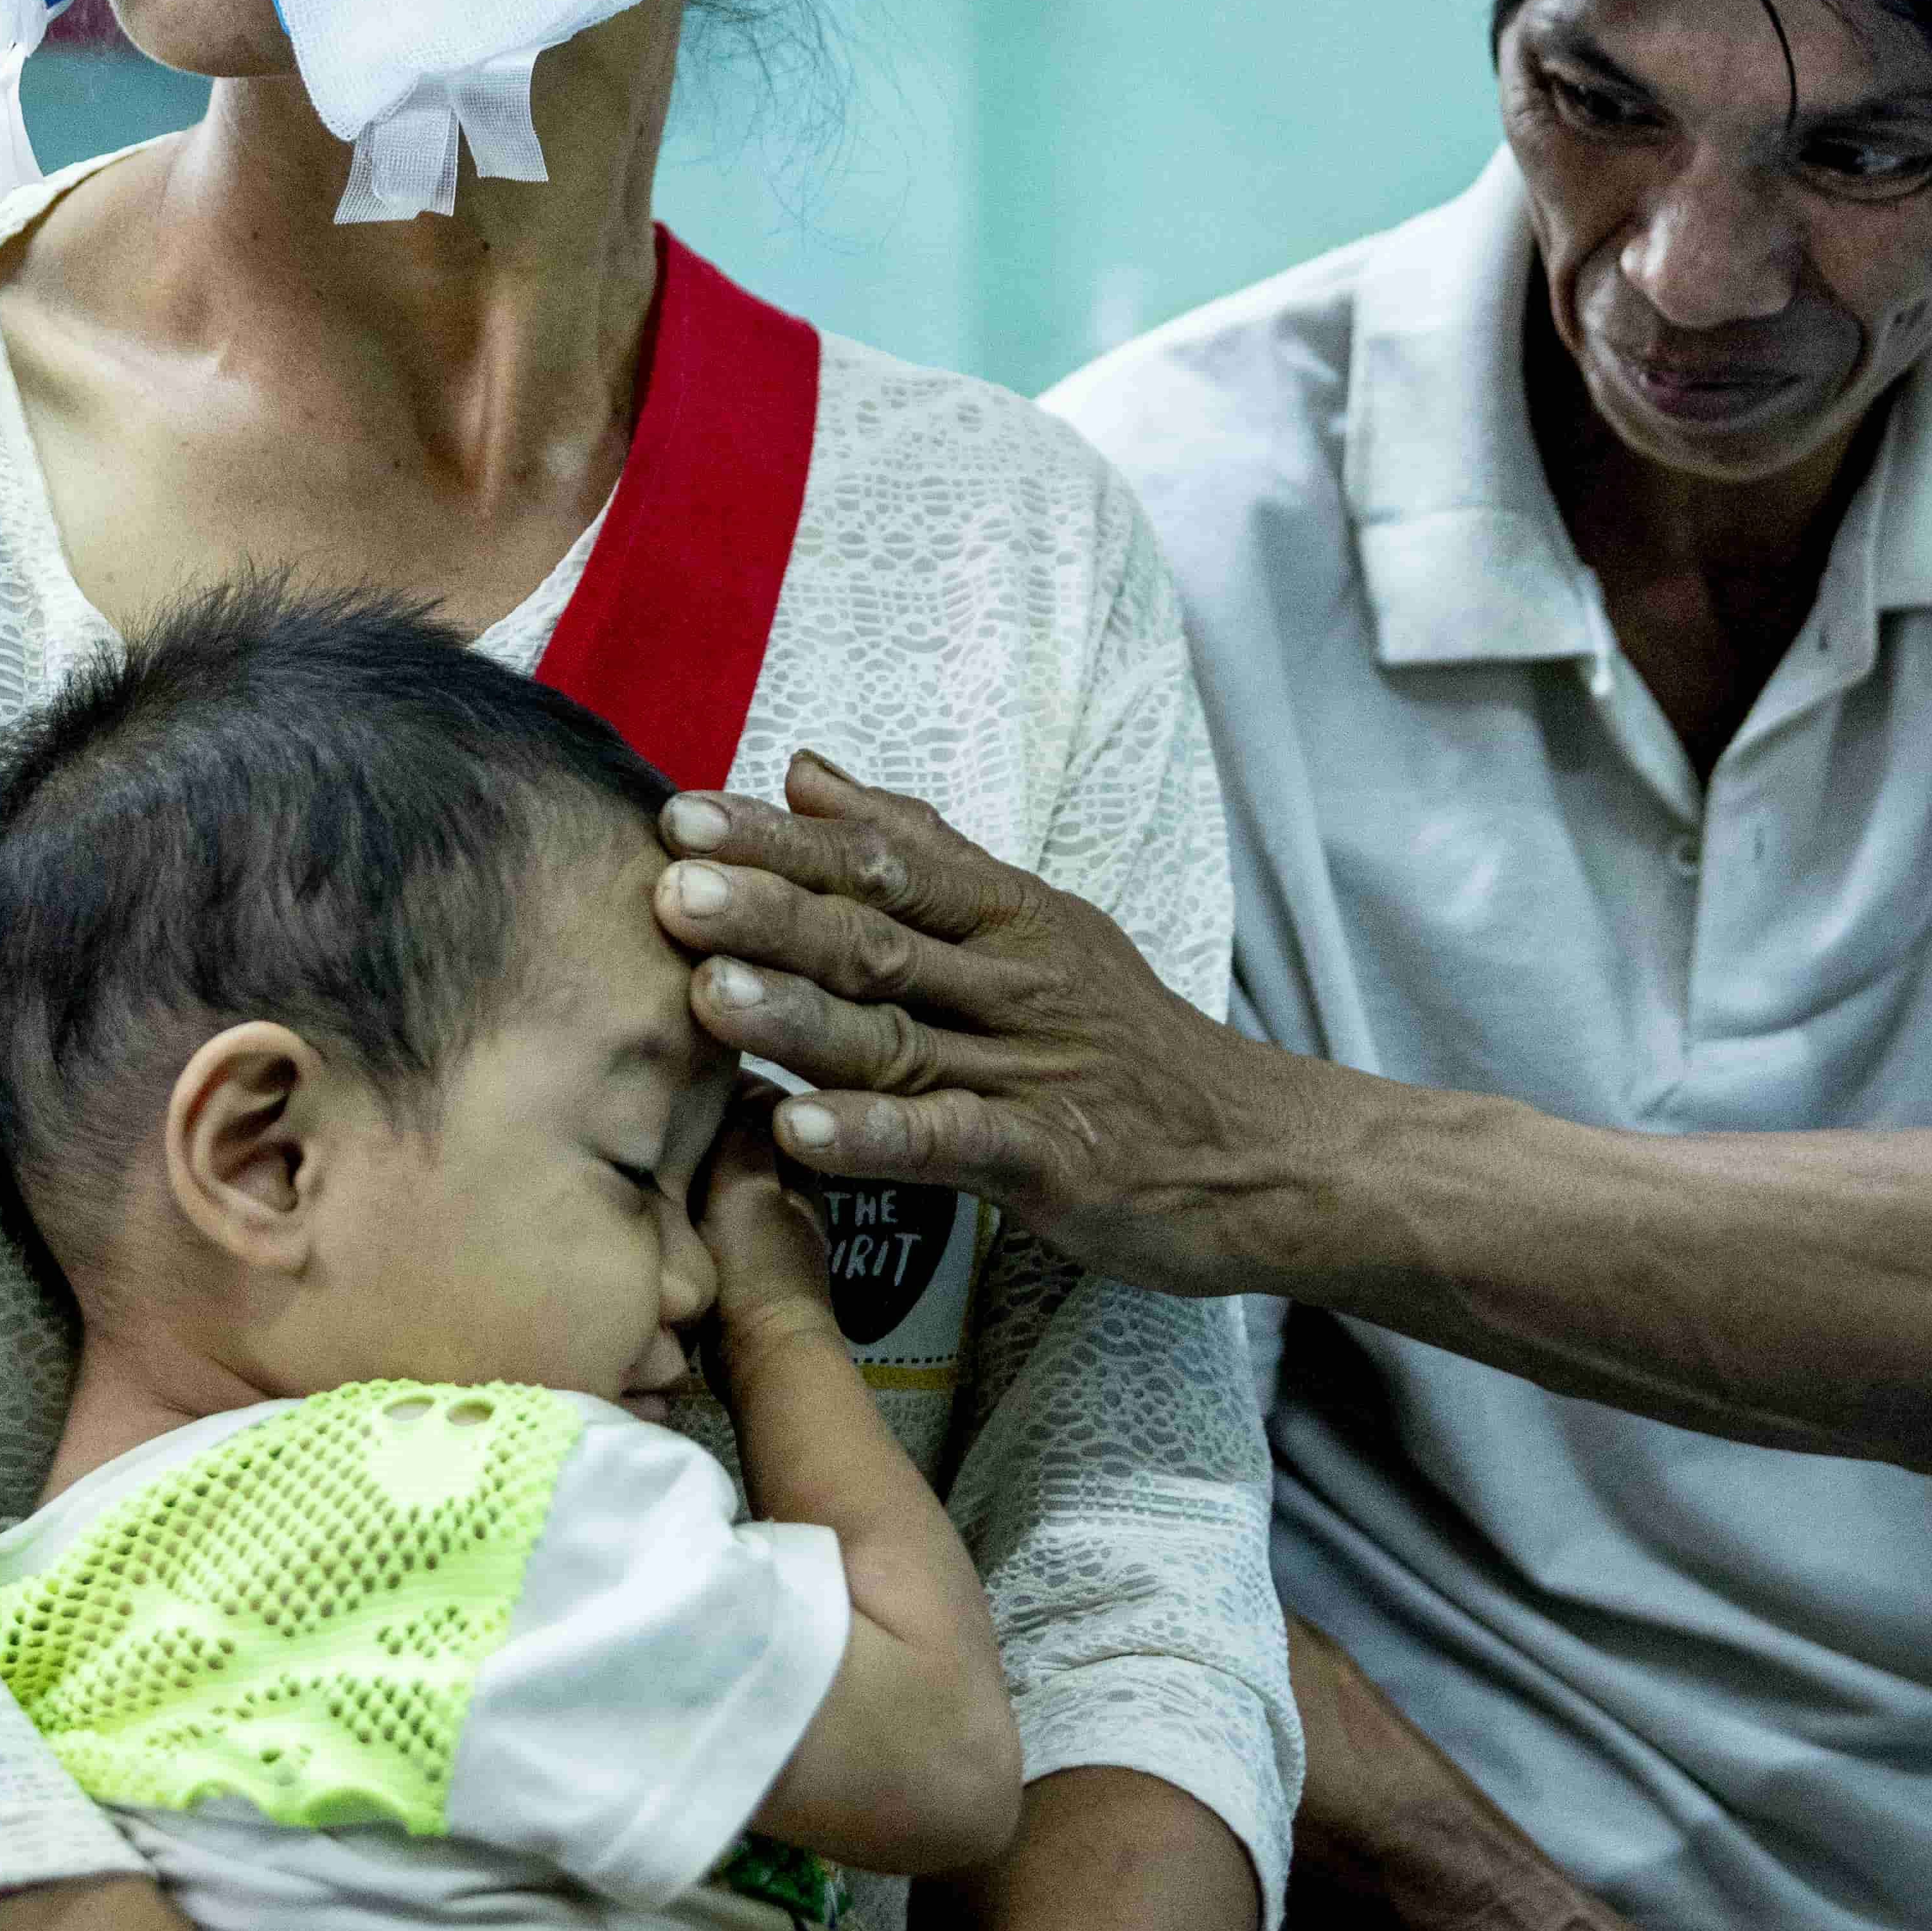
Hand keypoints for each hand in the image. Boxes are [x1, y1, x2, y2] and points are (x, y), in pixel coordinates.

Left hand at [655, 751, 1320, 1292]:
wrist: (1259, 1151)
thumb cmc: (1125, 1037)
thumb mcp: (1035, 921)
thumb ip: (919, 848)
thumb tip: (805, 770)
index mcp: (1007, 917)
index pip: (882, 864)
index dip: (781, 842)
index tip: (682, 817)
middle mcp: (1014, 982)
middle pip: (879, 939)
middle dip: (771, 911)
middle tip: (671, 886)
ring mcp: (1033, 1071)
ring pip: (901, 1036)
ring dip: (801, 1016)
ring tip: (707, 996)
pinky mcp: (1053, 1160)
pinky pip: (950, 1143)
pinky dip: (874, 1137)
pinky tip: (798, 1130)